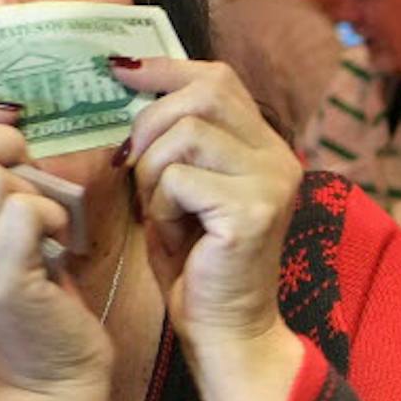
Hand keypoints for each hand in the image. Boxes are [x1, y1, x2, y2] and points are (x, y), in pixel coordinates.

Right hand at [0, 98, 114, 391]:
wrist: (43, 379)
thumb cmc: (27, 300)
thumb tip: (3, 121)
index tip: (4, 120)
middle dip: (0, 141)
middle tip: (29, 171)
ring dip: (33, 187)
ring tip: (43, 222)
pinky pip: (27, 209)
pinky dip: (53, 216)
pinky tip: (56, 243)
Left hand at [111, 56, 303, 350]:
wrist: (225, 331)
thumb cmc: (197, 265)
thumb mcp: (182, 188)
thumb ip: (174, 139)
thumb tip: (128, 79)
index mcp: (266, 148)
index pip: (219, 78)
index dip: (167, 69)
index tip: (121, 73)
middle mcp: (279, 157)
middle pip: (203, 93)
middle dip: (151, 124)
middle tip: (135, 168)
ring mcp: (271, 182)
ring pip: (185, 132)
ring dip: (152, 171)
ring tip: (160, 211)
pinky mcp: (253, 210)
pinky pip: (180, 178)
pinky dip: (160, 205)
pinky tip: (171, 234)